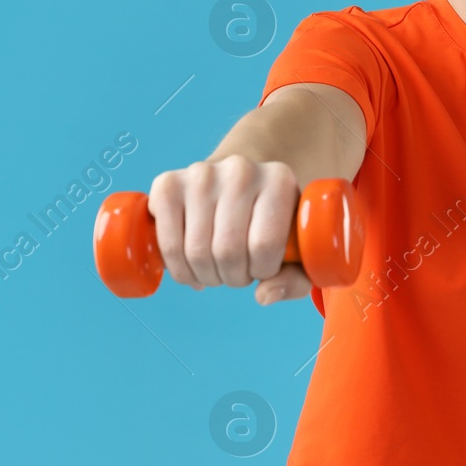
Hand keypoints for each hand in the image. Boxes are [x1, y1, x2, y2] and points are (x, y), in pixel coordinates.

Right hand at [146, 155, 312, 305]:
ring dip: (207, 275)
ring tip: (218, 267)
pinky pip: (168, 245)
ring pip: (197, 252)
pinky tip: (192, 265)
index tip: (263, 266)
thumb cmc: (271, 223)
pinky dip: (180, 269)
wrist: (239, 184)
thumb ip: (295, 280)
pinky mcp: (167, 185)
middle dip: (233, 277)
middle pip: (228, 251)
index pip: (265, 245)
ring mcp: (200, 174)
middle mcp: (239, 169)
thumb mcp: (297, 249)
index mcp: (279, 180)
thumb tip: (263, 296)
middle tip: (239, 270)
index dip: (262, 271)